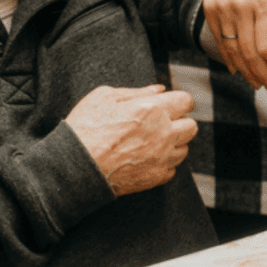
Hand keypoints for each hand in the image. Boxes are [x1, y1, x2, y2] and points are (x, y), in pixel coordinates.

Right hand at [65, 84, 197, 195]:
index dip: (178, 101)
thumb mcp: (104, 97)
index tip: (170, 105)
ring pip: (185, 148)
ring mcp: (161, 157)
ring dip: (173, 144)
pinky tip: (146, 158)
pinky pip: (172, 168)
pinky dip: (163, 163)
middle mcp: (163, 133)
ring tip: (152, 142)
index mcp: (152, 109)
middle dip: (180, 122)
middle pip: (191, 126)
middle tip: (161, 123)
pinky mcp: (156, 177)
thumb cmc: (85, 129)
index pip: (186, 101)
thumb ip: (136, 91)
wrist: (74, 167)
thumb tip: (159, 89)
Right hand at [204, 0, 266, 91]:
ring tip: (255, 81)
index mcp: (265, 0)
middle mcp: (242, 6)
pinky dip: (229, 58)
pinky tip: (238, 68)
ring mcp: (223, 9)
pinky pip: (220, 41)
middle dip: (260, 75)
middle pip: (249, 53)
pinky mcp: (210, 9)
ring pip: (233, 51)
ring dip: (245, 71)